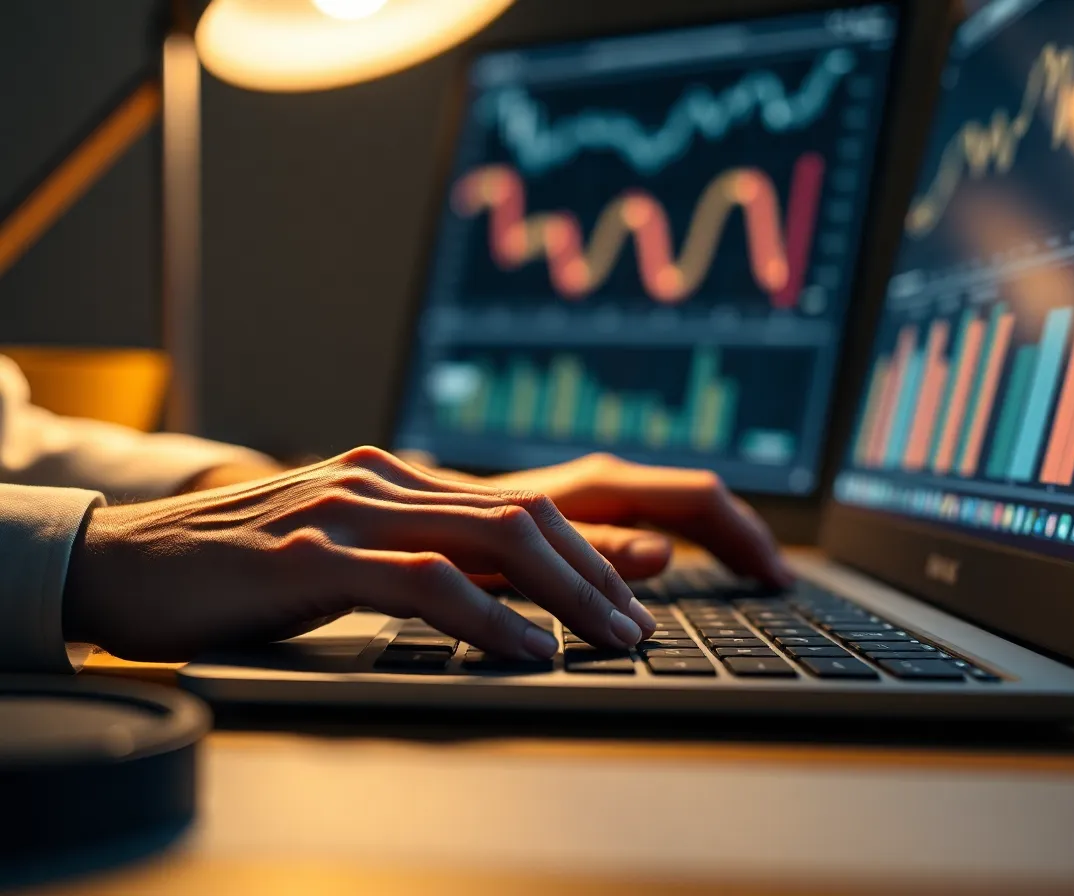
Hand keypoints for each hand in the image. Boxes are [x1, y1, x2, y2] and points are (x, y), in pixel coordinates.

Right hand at [62, 447, 656, 661]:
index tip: (634, 594)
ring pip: (491, 538)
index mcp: (394, 479)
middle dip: (597, 571)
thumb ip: (413, 557)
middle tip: (638, 624)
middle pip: (523, 514)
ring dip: (565, 593)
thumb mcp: (342, 554)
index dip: (588, 547)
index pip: (517, 503)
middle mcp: (382, 480)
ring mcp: (348, 511)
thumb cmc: (238, 568)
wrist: (124, 560)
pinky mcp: (310, 554)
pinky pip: (424, 581)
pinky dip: (488, 616)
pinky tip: (527, 651)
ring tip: (610, 639)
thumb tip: (499, 596)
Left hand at [485, 454, 791, 586]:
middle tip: (780, 578)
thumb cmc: (456, 540)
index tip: (777, 575)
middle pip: (698, 499)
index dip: (743, 535)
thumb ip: (590, 551)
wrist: (406, 519)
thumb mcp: (519, 556)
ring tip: (752, 573)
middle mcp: (602, 482)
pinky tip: (690, 566)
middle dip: (742, 535)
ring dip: (718, 539)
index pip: (698, 499)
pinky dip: (686, 542)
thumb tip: (664, 552)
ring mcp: (592, 494)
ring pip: (676, 507)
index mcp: (600, 488)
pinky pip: (652, 518)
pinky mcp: (578, 511)